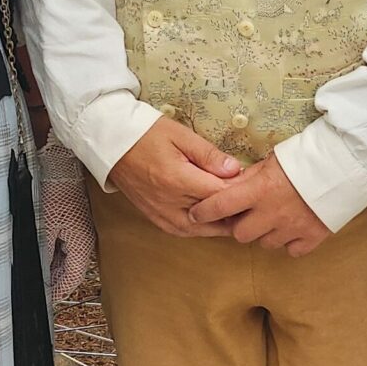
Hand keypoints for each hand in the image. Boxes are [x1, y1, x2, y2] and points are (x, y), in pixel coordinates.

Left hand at [37, 138, 95, 301]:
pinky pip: (65, 244)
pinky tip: (41, 252)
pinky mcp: (74, 222)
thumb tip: (41, 274)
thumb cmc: (56, 189)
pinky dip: (53, 252)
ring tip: (36, 272)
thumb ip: (43, 253)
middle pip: (70, 269)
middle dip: (54, 280)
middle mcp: (85, 240)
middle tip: (37, 288)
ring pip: (67, 258)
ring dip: (53, 266)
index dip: (59, 291)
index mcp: (81, 244)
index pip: (72, 278)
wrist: (62, 162)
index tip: (46, 299)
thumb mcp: (44, 225)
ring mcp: (81, 231)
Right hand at [109, 116, 242, 236]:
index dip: (242, 190)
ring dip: (223, 221)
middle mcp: (170, 204)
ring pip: (205, 230)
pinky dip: (206, 226)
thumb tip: (236, 170)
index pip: (222, 195)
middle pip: (216, 217)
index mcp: (177, 181)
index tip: (254, 181)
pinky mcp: (158, 221)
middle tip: (252, 196)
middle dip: (237, 208)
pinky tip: (216, 216)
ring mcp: (163, 216)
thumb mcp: (180, 135)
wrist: (111, 145)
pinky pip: (189, 231)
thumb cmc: (145, 134)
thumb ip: (209, 155)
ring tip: (238, 207)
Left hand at [187, 154, 331, 254]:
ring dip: (265, 234)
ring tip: (275, 218)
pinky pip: (291, 250)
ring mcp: (292, 228)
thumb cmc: (307, 156)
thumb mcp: (273, 159)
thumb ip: (250, 175)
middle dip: (240, 225)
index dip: (203, 212)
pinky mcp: (311, 238)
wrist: (346, 164)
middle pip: (240, 234)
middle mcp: (271, 213)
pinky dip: (290, 242)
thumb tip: (230, 183)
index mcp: (259, 190)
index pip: (219, 206)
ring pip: (265, 244)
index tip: (195, 214)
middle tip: (248, 214)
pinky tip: (294, 228)